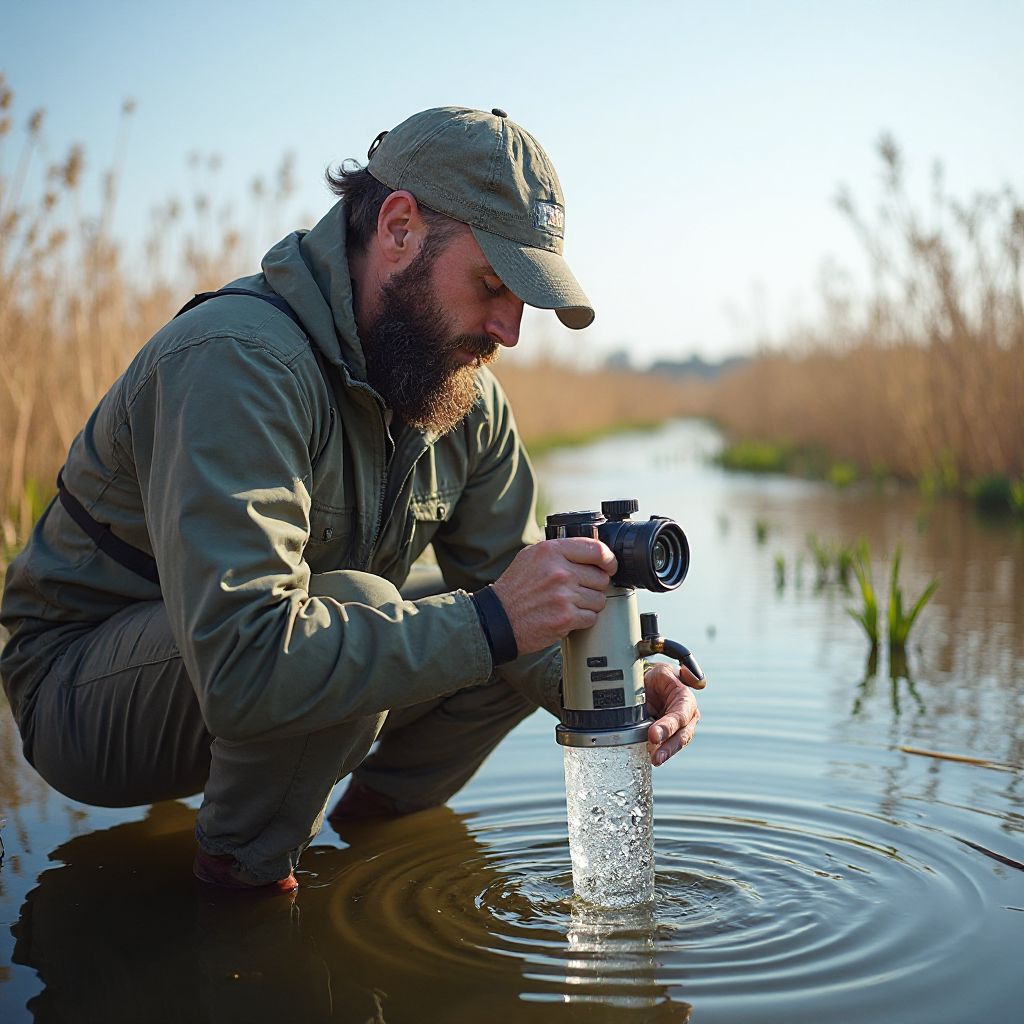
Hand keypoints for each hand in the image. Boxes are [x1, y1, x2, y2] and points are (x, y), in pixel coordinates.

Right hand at [491, 538, 616, 653]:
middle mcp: (559, 571)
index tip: (609, 565)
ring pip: (599, 599)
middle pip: (601, 577)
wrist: (498, 619)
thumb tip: (588, 550)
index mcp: (551, 551)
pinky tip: (566, 616)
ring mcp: (563, 595)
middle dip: (594, 586)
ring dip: (589, 604)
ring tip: (570, 604)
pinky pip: (591, 617)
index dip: (609, 559)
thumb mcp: (531, 556)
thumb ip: (558, 550)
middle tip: (579, 590)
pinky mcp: (565, 618)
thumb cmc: (514, 589)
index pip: (596, 550)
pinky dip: (583, 619)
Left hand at [644, 661, 701, 766]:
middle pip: (681, 736)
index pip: (680, 716)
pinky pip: (663, 747)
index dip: (668, 727)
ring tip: (654, 760)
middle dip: (668, 748)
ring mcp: (678, 729)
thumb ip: (683, 674)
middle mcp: (686, 717)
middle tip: (655, 757)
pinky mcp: (667, 737)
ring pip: (675, 744)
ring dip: (664, 753)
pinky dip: (657, 752)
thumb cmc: (656, 678)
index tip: (653, 735)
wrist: (647, 684)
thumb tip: (700, 682)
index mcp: (686, 700)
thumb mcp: (665, 671)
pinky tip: (648, 757)